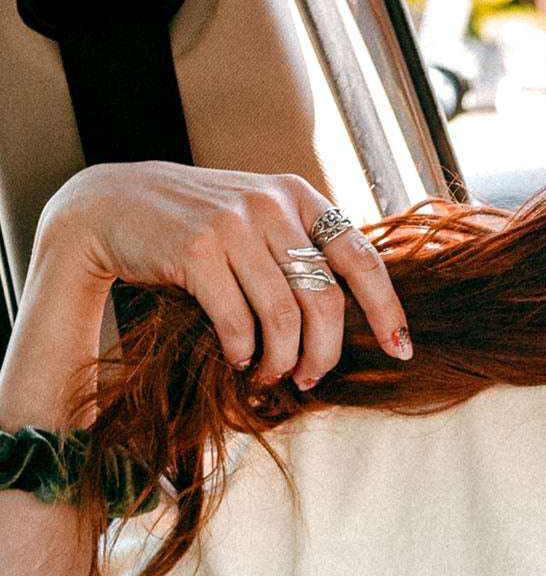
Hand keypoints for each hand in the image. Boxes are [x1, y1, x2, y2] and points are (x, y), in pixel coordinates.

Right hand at [37, 160, 411, 389]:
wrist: (113, 203)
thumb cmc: (198, 224)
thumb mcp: (259, 217)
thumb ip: (302, 248)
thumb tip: (357, 316)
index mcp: (299, 196)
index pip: (362, 259)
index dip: (387, 310)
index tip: (401, 350)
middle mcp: (272, 205)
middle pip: (325, 300)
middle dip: (324, 353)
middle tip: (308, 378)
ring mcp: (234, 224)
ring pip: (283, 318)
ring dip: (281, 362)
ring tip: (271, 376)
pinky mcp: (196, 249)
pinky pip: (238, 323)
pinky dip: (243, 353)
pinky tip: (238, 359)